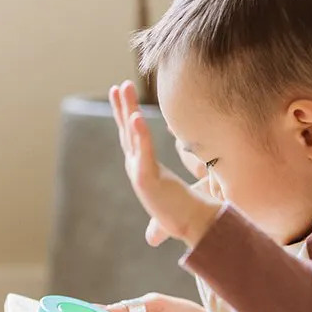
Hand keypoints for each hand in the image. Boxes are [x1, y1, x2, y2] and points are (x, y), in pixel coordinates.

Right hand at [110, 81, 219, 246]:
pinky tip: (137, 117)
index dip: (125, 114)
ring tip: (123, 90)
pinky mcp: (147, 180)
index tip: (122, 93)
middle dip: (122, 107)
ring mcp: (139, 174)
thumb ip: (174, 173)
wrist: (193, 226)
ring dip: (127, 111)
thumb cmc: (187, 208)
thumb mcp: (175, 185)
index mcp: (142, 167)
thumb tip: (183, 155)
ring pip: (131, 136)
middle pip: (126, 131)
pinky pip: (143, 152)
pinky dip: (140, 134)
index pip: (131, 135)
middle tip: (118, 85)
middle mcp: (136, 168)